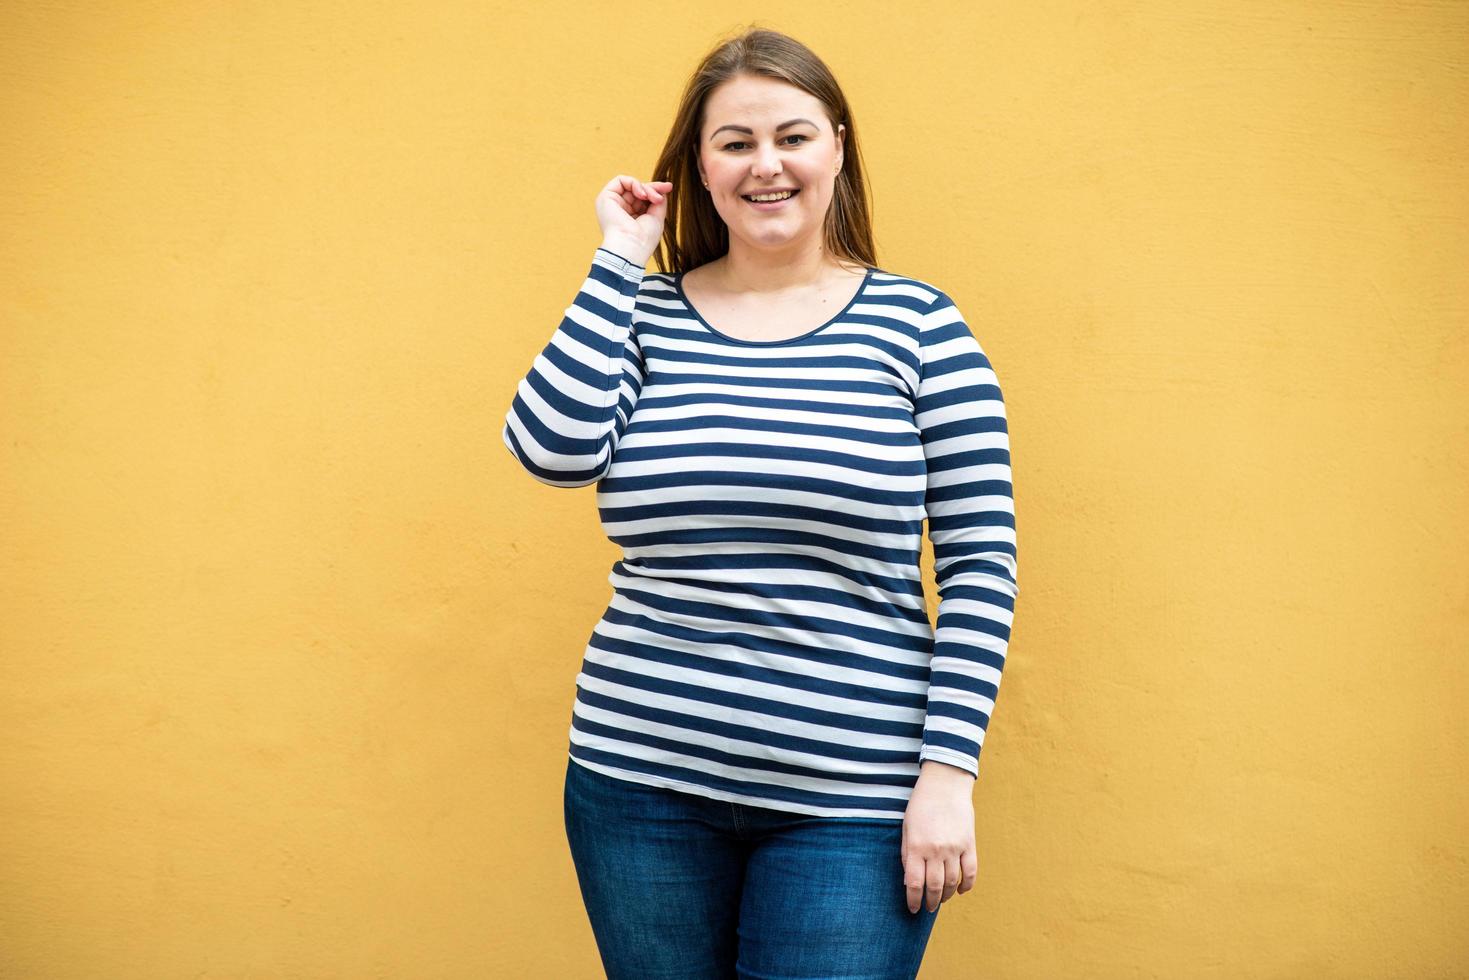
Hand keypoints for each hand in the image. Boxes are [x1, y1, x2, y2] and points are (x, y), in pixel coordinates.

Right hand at [595, 175, 672, 265]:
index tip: (669, 187)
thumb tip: (662, 188)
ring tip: (653, 199)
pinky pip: (620, 180)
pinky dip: (634, 183)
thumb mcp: (656, 217)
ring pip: (631, 185)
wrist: (632, 247)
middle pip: (638, 190)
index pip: (643, 198)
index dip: (655, 190)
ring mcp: (612, 204)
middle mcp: (619, 210)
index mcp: (630, 217)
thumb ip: (658, 200)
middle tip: (662, 195)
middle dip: (653, 189)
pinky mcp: (605, 197)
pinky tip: (642, 194)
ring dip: (646, 188)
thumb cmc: (644, 239)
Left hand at [900, 761, 977, 913]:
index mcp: (916, 847)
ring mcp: (954, 848)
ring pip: (951, 882)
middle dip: (929, 902)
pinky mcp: (969, 844)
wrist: (945, 784)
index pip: (914, 884)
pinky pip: (970, 872)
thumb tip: (909, 881)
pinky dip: (966, 886)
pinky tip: (959, 890)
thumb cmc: (921, 805)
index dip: (913, 901)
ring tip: (940, 899)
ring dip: (945, 895)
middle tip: (928, 908)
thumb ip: (906, 854)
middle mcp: (935, 850)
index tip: (913, 909)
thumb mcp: (906, 828)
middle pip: (933, 887)